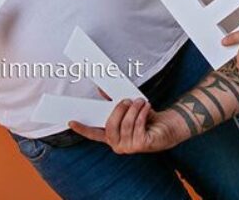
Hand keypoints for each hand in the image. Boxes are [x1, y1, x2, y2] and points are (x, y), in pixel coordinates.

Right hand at [69, 98, 183, 153]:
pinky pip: (137, 125)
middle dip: (118, 110)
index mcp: (112, 136)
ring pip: (125, 124)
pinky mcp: (141, 146)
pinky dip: (142, 113)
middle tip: (126, 100)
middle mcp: (118, 144)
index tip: (71, 121)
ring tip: (140, 101)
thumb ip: (114, 101)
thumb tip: (101, 90)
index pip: (93, 134)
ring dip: (133, 109)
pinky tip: (147, 107)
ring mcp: (129, 147)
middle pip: (110, 125)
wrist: (167, 127)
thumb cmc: (146, 118)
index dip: (82, 129)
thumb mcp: (129, 108)